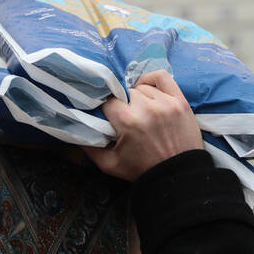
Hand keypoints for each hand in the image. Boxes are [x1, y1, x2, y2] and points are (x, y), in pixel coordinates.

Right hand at [83, 70, 202, 181]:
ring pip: (142, 86)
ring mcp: (165, 103)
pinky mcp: (179, 101)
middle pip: (125, 93)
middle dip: (124, 105)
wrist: (176, 176)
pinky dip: (152, 79)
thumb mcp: (110, 165)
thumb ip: (90, 148)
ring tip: (141, 111)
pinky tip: (149, 89)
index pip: (109, 101)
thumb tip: (74, 130)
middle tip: (128, 118)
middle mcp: (146, 107)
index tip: (111, 118)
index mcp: (127, 121)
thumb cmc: (142, 170)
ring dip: (138, 96)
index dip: (108, 109)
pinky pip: (161, 77)